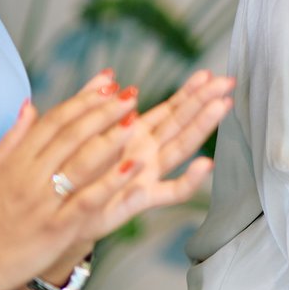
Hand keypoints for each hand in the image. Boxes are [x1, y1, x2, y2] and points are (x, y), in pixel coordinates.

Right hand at [0, 70, 144, 289]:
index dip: (83, 100)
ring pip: (81, 163)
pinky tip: (133, 167)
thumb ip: (12, 138)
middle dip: (103, 111)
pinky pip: (87, 201)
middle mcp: (29, 177)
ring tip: (134, 120)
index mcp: (15, 161)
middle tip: (130, 95)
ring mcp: (43, 203)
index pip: (54, 121)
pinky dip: (110, 183)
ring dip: (110, 139)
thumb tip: (31, 104)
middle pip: (71, 136)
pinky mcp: (55, 229)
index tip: (107, 85)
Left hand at [33, 69, 236, 282]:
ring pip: (181, 147)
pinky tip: (205, 164)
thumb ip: (93, 103)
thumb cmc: (73, 174)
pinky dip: (190, 180)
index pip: (168, 110)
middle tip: (227, 82)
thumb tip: (109, 74)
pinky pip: (171, 192)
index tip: (206, 74)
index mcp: (134, 135)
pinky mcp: (142, 200)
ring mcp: (148, 175)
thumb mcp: (80, 132)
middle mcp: (147, 153)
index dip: (188, 92)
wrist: (61, 215)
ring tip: (222, 106)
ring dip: (202, 127)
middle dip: (204, 101)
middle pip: (181, 123)